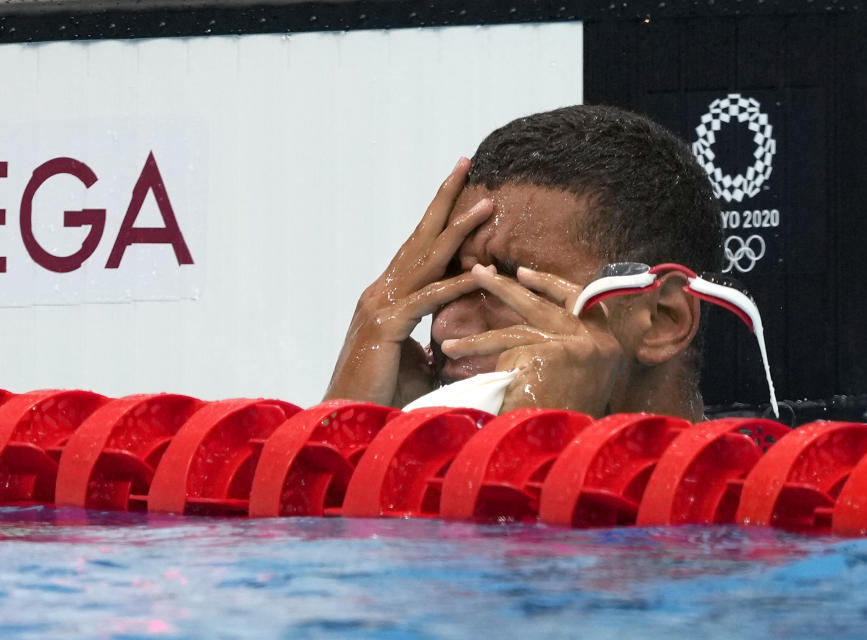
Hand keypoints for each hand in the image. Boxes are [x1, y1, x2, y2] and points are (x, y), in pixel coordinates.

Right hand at [325, 158, 493, 406]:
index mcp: (389, 296)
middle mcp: (381, 291)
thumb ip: (434, 343)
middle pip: (420, 237)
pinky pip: (426, 301)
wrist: (345, 418)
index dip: (442, 219)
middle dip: (445, 199)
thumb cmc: (381, 394)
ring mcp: (380, 305)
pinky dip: (452, 287)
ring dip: (458, 229)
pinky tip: (476, 275)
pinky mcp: (385, 327)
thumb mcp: (416, 361)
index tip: (464, 191)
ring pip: (426, 259)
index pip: (420, 248)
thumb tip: (456, 341)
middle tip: (464, 163)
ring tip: (485, 204)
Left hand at [440, 264, 623, 416]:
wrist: (561, 454)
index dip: (549, 284)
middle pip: (544, 304)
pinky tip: (453, 356)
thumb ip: (559, 349)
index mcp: (607, 346)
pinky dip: (477, 350)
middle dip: (505, 287)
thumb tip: (528, 324)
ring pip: (518, 329)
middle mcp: (598, 342)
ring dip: (479, 334)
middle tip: (477, 272)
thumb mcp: (572, 379)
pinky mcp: (549, 355)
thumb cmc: (559, 425)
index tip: (523, 273)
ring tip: (448, 336)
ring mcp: (575, 345)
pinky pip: (506, 347)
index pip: (580, 300)